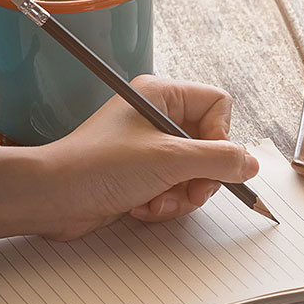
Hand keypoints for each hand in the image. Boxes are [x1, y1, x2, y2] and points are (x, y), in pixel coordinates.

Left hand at [38, 75, 259, 239]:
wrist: (52, 197)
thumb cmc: (97, 167)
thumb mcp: (169, 161)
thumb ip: (219, 161)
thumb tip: (250, 164)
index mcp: (162, 95)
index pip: (218, 105)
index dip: (222, 137)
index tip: (208, 161)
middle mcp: (158, 117)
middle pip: (211, 145)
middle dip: (201, 177)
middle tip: (188, 192)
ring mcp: (150, 147)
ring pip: (196, 173)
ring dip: (181, 195)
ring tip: (156, 201)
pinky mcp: (142, 174)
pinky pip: (175, 189)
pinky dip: (165, 203)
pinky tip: (142, 207)